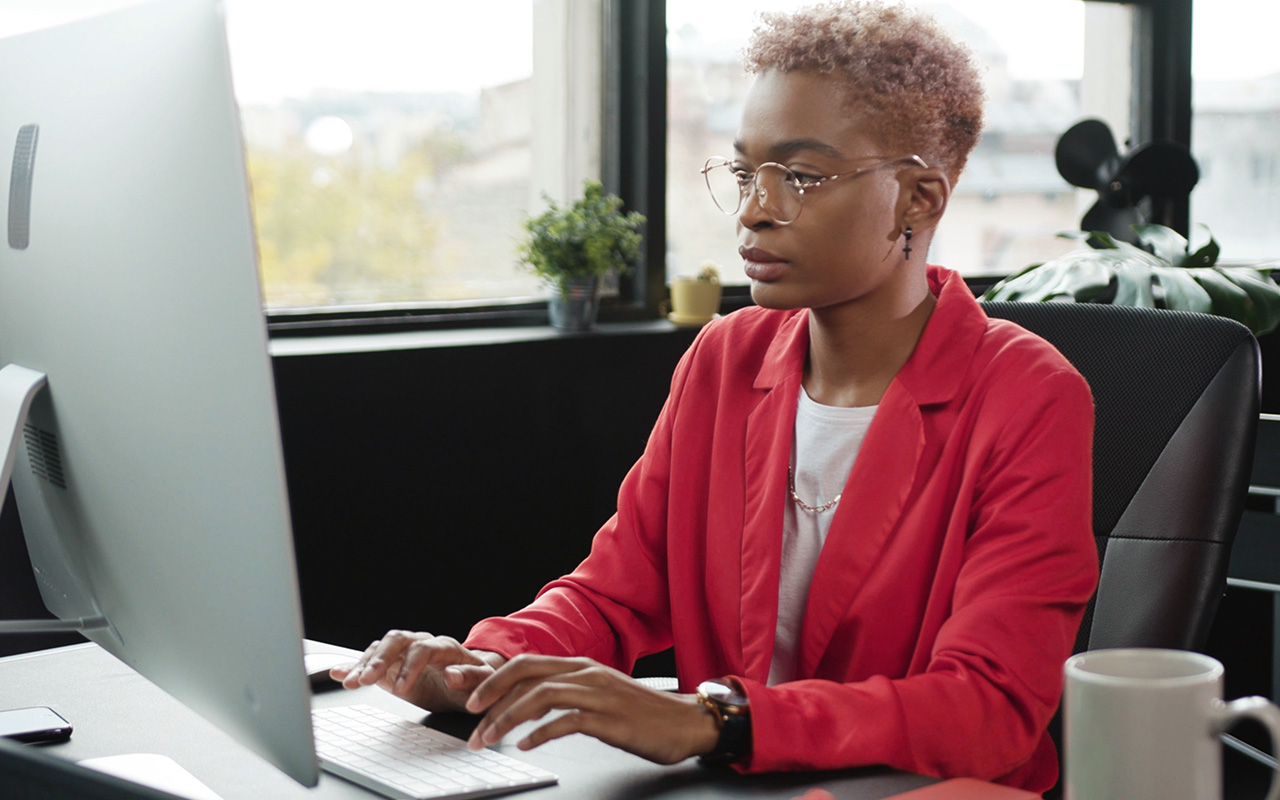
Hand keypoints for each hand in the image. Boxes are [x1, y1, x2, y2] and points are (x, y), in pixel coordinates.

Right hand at [331, 630, 505, 711]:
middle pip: (397, 641)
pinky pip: (371, 661)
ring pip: (381, 649)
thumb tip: (453, 675)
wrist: (469, 683)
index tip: (403, 689)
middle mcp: (421, 644)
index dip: (411, 666)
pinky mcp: (392, 666)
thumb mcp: (483, 682)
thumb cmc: (478, 681)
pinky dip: (354, 667)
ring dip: (364, 665)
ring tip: (350, 682)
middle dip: (380, 659)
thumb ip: (470, 678)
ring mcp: (404, 653)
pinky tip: (339, 673)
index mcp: (445, 647)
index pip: (424, 649)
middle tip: (366, 680)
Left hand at [463, 654, 720, 764]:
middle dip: (491, 695)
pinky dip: (540, 733)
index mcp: (580, 666)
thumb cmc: (641, 714)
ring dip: (507, 718)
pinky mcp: (609, 718)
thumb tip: (528, 708)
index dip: (493, 677)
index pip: (526, 663)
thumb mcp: (598, 696)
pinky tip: (525, 745)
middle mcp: (585, 673)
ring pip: (540, 697)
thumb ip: (565, 696)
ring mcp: (598, 693)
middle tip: (470, 719)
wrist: (685, 722)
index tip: (469, 696)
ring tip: (489, 739)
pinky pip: (567, 721)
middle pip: (526, 674)